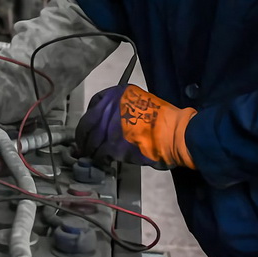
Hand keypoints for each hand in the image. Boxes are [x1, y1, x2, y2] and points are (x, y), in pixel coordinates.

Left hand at [75, 84, 195, 169]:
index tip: (91, 126)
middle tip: (83, 145)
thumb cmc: (163, 120)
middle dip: (83, 136)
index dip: (90, 118)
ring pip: (91, 141)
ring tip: (92, 156)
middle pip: (87, 123)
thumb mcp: (141, 103)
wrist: (174, 133)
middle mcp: (109, 107)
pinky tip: (103, 163)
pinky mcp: (112, 145)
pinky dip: (99, 160)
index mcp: (117, 93)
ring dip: (90, 150)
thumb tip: (113, 123)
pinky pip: (99, 154)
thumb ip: (123, 110)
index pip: (94, 103)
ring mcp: (109, 126)